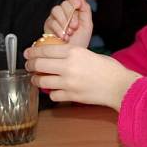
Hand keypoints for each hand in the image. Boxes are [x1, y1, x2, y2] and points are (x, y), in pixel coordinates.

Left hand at [24, 44, 140, 110]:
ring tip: (37, 79)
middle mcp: (68, 66)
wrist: (119, 86)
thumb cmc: (108, 69)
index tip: (27, 53)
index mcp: (73, 52)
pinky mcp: (71, 96)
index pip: (45, 50)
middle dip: (30, 65)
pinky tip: (55, 90)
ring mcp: (68, 82)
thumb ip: (71, 54)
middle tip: (28, 66)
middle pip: (39, 65)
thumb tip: (54, 56)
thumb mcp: (88, 53)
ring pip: (42, 81)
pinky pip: (53, 95)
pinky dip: (52, 93)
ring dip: (36, 80)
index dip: (32, 52)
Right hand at [44, 0, 92, 47]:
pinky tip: (64, 36)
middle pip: (64, 3)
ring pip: (56, 10)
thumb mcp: (87, 25)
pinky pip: (52, 21)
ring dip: (65, 22)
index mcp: (74, 8)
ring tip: (70, 33)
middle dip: (71, 15)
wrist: (70, 54)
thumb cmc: (79, 41)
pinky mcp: (48, 25)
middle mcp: (64, 11)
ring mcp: (55, 17)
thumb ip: (85, 10)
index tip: (77, 5)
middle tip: (75, 26)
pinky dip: (59, 29)